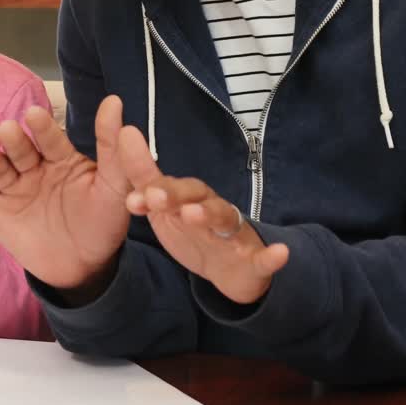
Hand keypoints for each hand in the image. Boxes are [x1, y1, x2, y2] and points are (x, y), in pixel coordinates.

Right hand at [0, 96, 133, 300]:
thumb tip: (114, 101)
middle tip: (8, 130)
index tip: (34, 115)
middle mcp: (34, 169)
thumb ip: (112, 147)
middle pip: (20, 151)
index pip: (51, 140)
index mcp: (61, 159)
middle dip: (14, 141)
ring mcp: (12, 188)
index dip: (42, 128)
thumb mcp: (114, 187)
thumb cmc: (102, 224)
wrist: (84, 269)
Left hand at [119, 125, 288, 303]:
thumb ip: (145, 180)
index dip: (152, 189)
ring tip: (194, 214)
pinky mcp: (255, 259)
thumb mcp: (163, 209)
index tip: (131, 198)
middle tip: (154, 197)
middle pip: (196, 196)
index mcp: (189, 198)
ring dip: (210, 215)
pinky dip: (274, 256)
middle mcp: (212, 209)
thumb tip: (124, 135)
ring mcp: (234, 233)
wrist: (229, 269)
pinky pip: (266, 258)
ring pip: (225, 219)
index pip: (169, 186)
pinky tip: (281, 253)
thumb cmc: (192, 230)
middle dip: (175, 195)